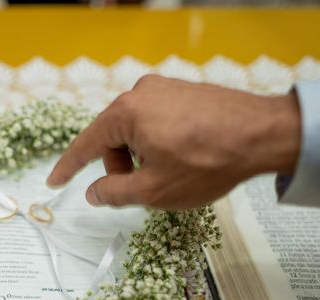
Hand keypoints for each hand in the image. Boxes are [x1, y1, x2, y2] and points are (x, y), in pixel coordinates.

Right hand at [46, 75, 300, 209]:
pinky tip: (181, 157)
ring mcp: (165, 87)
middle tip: (141, 191)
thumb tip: (92, 193)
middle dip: (119, 167)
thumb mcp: (153, 190)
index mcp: (126, 113)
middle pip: (113, 137)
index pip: (86, 144)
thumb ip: (114, 193)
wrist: (265, 135)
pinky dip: (157, 143)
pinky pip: (156, 120)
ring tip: (169, 174)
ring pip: (136, 130)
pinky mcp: (184, 90)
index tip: (53, 181)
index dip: (68, 167)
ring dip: (141, 156)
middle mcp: (141, 92)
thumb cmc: (206, 163)